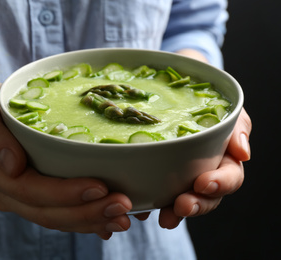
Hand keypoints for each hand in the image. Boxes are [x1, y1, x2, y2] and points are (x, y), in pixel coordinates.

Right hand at [0, 83, 132, 239]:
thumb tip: (13, 165)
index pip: (30, 189)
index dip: (64, 193)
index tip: (99, 187)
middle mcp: (7, 192)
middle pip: (48, 212)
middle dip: (87, 213)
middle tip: (123, 207)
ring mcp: (21, 200)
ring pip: (57, 220)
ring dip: (91, 221)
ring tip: (124, 219)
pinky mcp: (34, 199)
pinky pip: (60, 216)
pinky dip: (86, 222)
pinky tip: (109, 223)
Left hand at [157, 108, 251, 227]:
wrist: (169, 99)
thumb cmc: (201, 103)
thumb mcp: (225, 108)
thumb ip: (238, 126)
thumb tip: (243, 153)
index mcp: (223, 159)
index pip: (230, 177)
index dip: (220, 184)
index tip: (203, 183)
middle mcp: (204, 173)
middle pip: (207, 197)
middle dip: (197, 205)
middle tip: (182, 206)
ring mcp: (181, 180)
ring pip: (183, 203)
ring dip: (175, 213)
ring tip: (165, 218)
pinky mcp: (158, 181)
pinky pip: (155, 198)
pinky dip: (149, 206)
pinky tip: (141, 210)